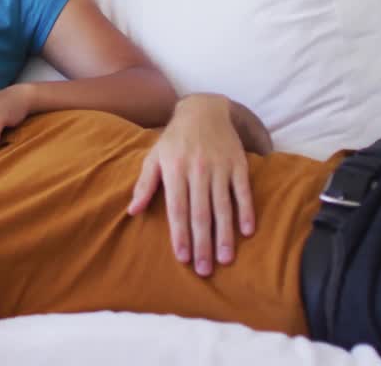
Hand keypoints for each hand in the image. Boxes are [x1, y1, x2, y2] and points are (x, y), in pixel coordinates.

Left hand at [126, 94, 255, 276]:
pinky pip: (243, 191)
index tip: (182, 258)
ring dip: (225, 235)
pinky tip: (247, 232)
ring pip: (223, 206)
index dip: (180, 235)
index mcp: (174, 170)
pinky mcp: (238, 164)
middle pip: (200, 213)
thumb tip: (132, 211)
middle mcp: (197, 170)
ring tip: (226, 258)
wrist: (204, 110)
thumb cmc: (174, 139)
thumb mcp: (154, 157)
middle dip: (202, 243)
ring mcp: (219, 167)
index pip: (177, 209)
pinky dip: (246, 211)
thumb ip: (144, 184)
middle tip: (205, 269)